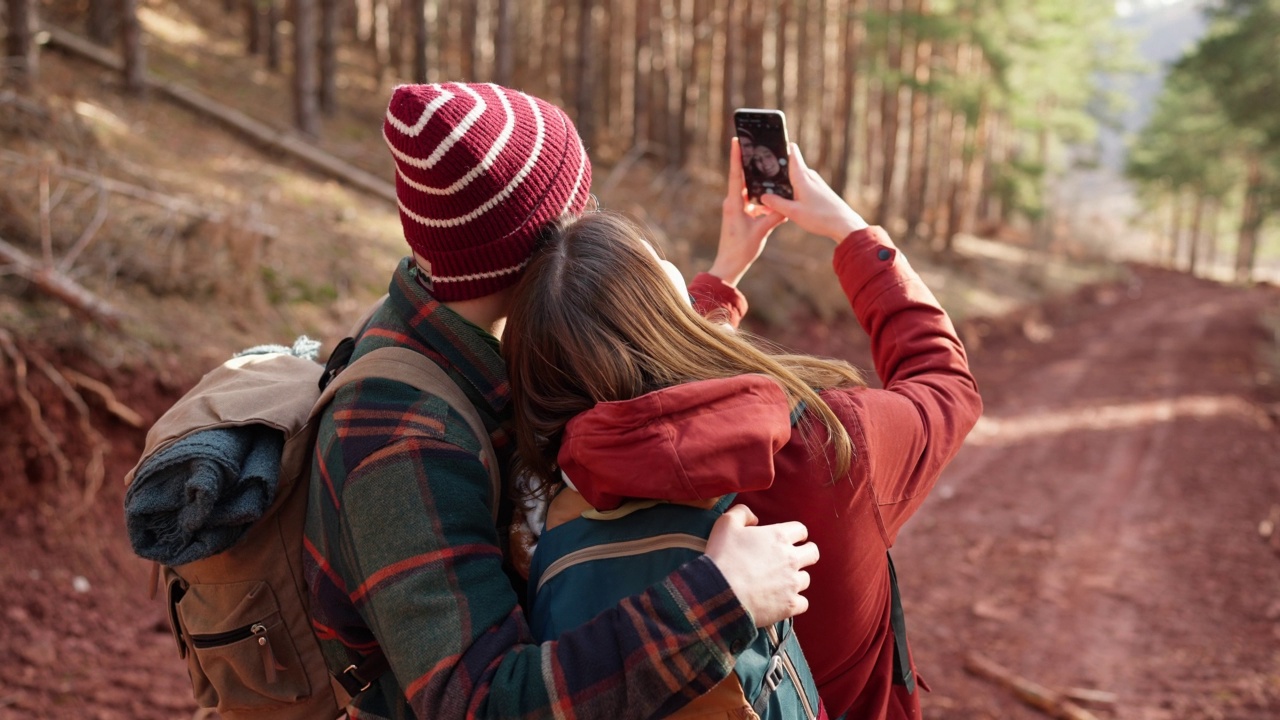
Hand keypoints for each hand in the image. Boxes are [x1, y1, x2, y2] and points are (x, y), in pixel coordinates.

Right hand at [705, 505, 817, 627]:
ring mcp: (792, 583)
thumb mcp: (726, 523)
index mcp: (779, 536)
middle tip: (791, 559)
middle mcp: (791, 558)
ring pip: (806, 579)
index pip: (801, 530)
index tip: (789, 539)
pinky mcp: (790, 605)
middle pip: (812, 553)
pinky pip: (802, 603)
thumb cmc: (723, 556)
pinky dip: (794, 602)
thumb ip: (742, 513)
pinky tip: (781, 601)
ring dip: (795, 579)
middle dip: (805, 553)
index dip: (795, 534)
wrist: (720, 592)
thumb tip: (754, 518)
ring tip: (780, 583)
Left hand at [708, 138, 787, 286]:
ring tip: (767, 165)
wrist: (730, 265)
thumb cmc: (741, 249)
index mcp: (734, 204)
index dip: (736, 157)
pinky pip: (750, 200)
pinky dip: (760, 196)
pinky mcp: (739, 215)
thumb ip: (774, 216)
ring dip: (756, 180)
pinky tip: (771, 193)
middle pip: (741, 177)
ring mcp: (735, 208)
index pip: (735, 175)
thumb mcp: (761, 232)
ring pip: (747, 189)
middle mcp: (732, 203)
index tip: (736, 140)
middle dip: (748, 162)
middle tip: (755, 145)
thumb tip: (788, 205)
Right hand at [759, 144, 868, 243]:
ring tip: (771, 196)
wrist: (844, 224)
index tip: (768, 149)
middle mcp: (809, 175)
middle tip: (761, 182)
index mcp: (802, 176)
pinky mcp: (817, 189)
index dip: (780, 146)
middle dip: (776, 172)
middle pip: (789, 165)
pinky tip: (786, 203)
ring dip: (783, 184)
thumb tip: (763, 196)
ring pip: (794, 177)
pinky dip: (792, 191)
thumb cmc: (821, 217)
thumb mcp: (793, 212)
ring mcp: (814, 181)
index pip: (791, 150)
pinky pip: (801, 185)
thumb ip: (776, 203)